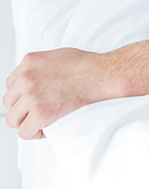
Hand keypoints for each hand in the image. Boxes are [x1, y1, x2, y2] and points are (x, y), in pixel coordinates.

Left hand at [2, 48, 117, 139]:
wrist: (99, 74)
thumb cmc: (85, 64)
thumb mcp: (55, 55)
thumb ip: (39, 67)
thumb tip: (37, 78)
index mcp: (28, 61)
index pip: (11, 84)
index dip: (21, 94)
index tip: (31, 100)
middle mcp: (26, 78)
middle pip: (9, 102)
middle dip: (22, 108)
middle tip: (36, 111)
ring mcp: (31, 96)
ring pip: (13, 119)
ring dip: (25, 121)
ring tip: (39, 121)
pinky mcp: (39, 114)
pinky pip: (24, 132)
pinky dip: (33, 133)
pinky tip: (44, 129)